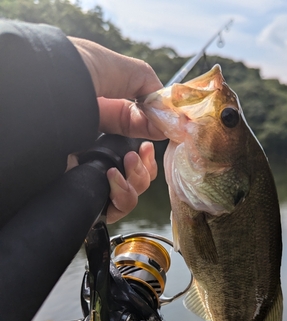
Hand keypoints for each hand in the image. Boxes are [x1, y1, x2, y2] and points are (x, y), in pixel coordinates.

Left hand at [68, 37, 164, 222]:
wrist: (46, 95)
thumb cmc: (77, 75)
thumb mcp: (120, 71)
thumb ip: (148, 91)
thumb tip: (166, 122)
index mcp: (107, 127)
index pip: (137, 149)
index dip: (150, 150)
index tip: (154, 141)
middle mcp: (99, 153)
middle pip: (139, 174)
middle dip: (146, 167)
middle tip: (140, 154)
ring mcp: (93, 175)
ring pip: (133, 193)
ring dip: (138, 179)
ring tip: (126, 164)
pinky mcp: (87, 194)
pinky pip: (117, 208)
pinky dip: (123, 196)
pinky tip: (112, 178)